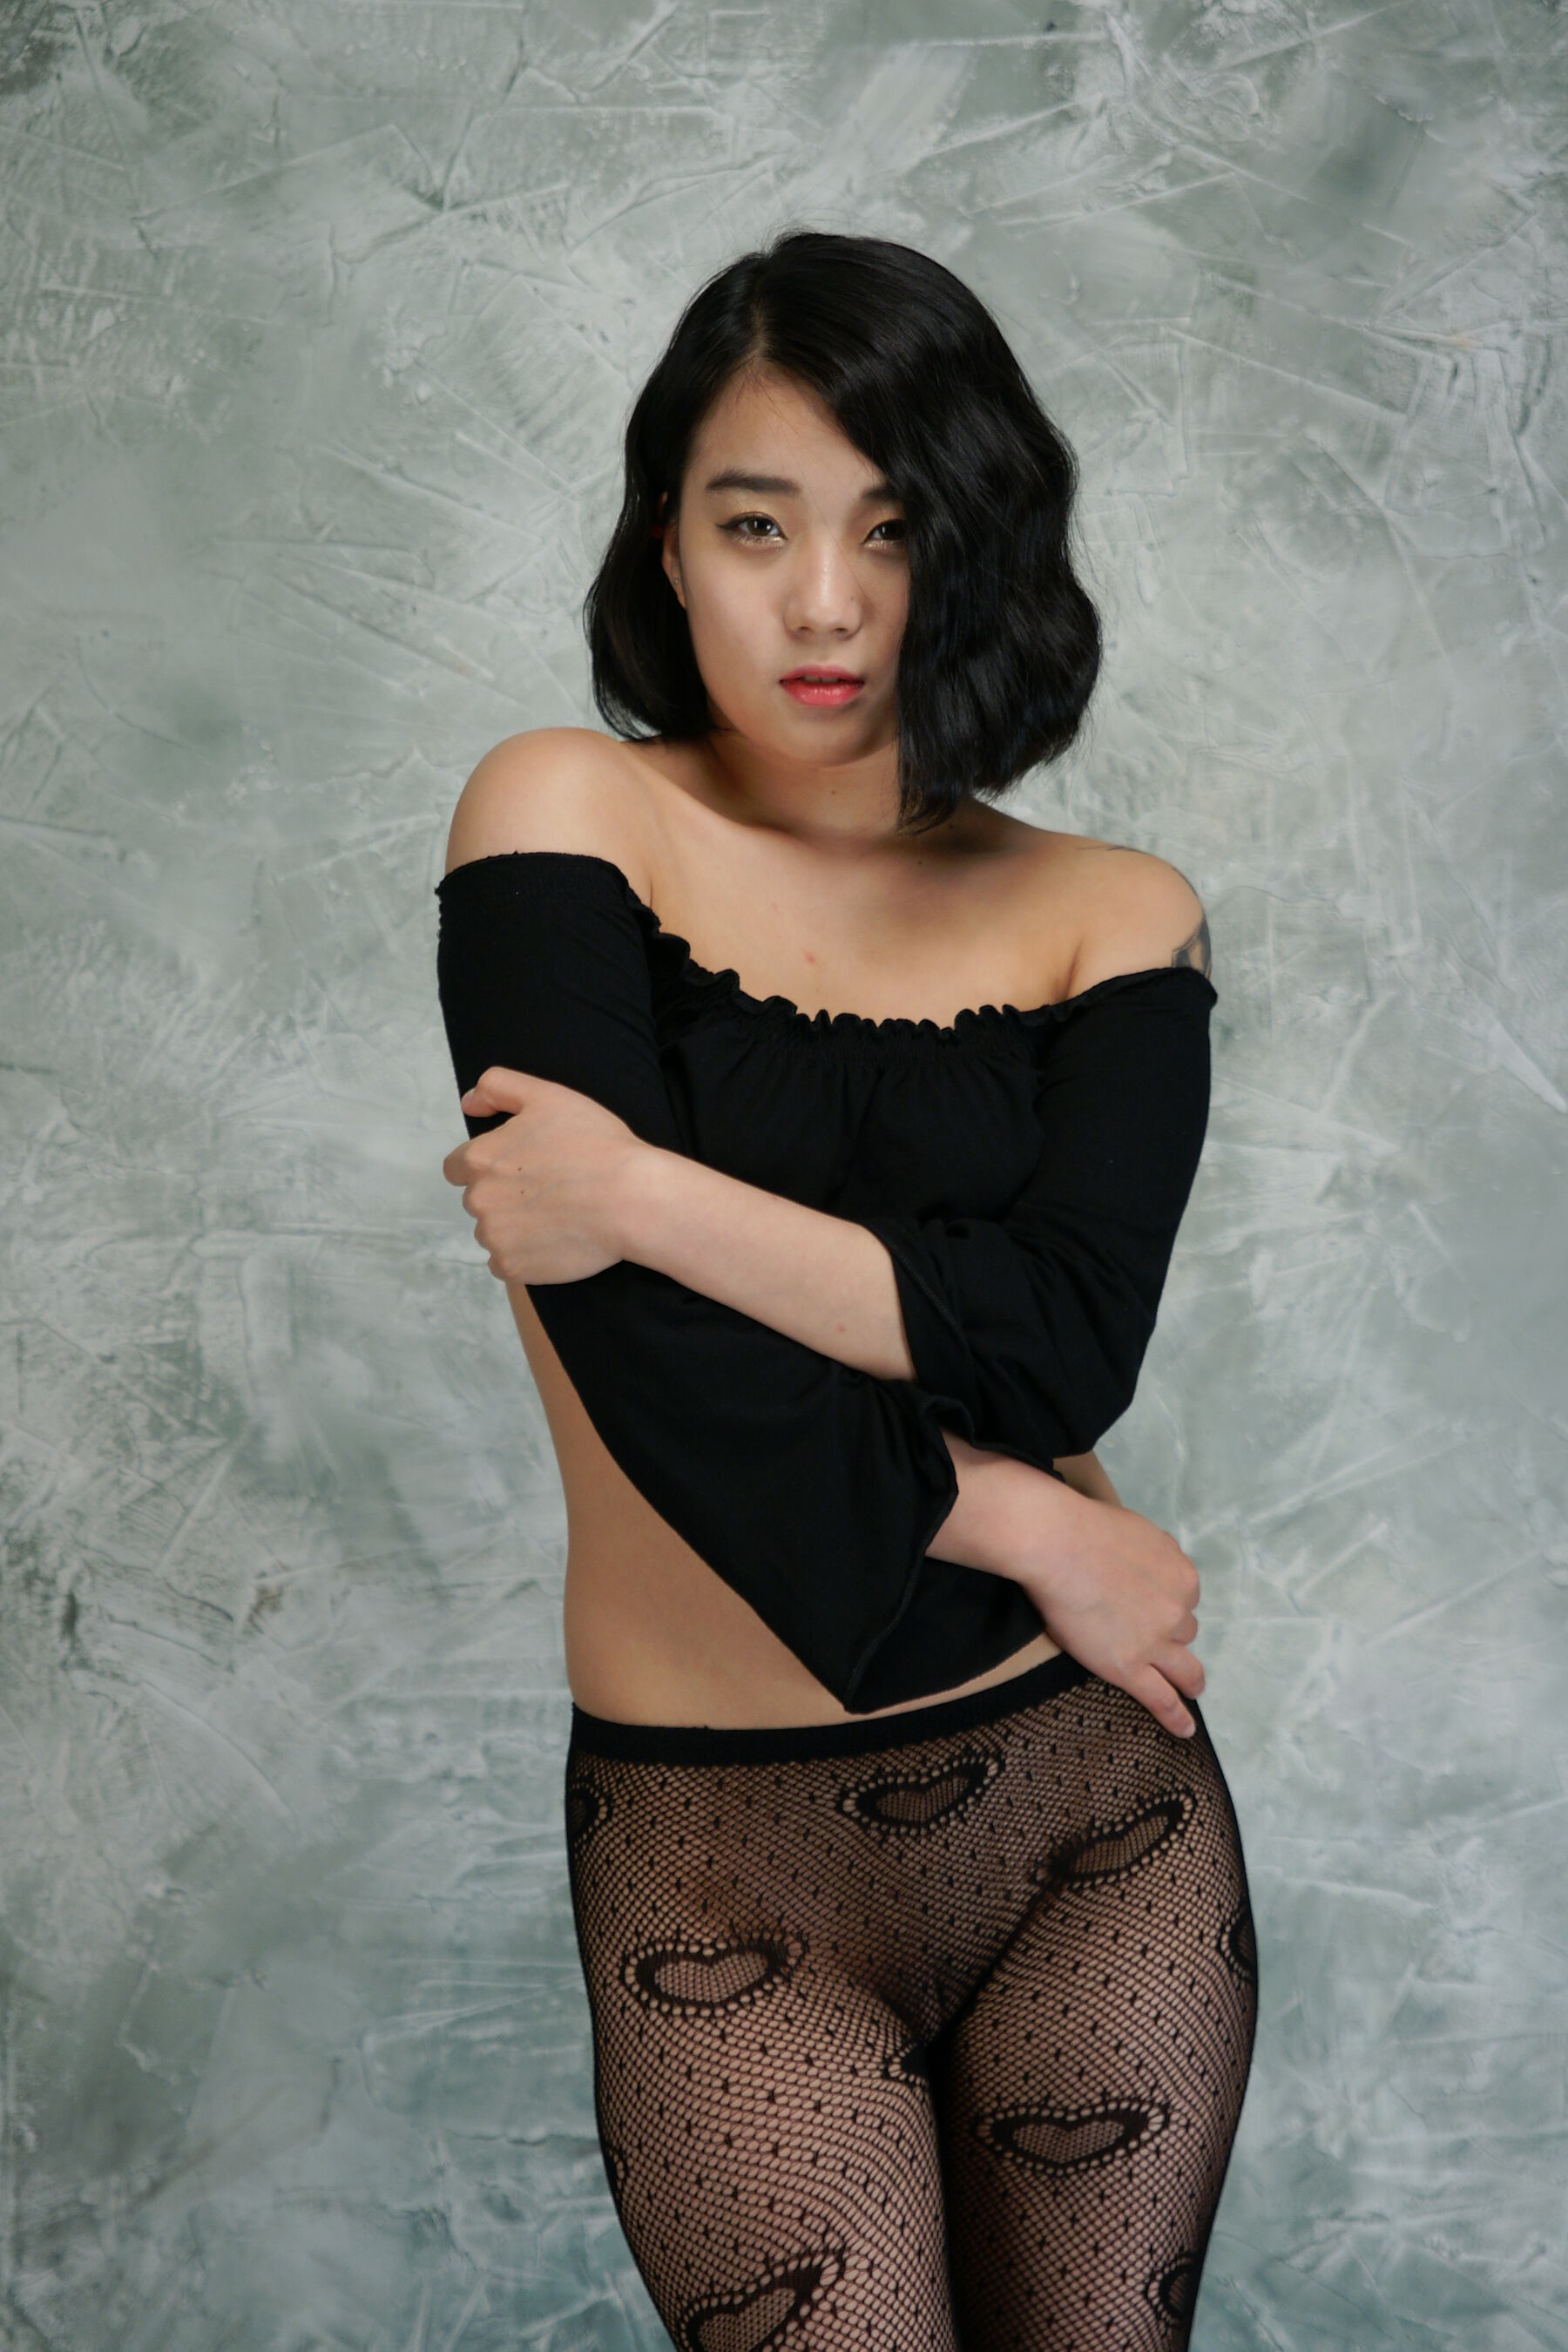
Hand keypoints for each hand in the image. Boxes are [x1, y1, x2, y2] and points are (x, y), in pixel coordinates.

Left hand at [442, 1065, 646, 1284]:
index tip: (521, 1168)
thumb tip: (467, 1102)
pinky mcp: (513, 1268)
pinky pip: (506, 1264)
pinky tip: (555, 1239)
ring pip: (493, 1232)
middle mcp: (478, 1200)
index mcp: (479, 1159)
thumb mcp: (547, 1095)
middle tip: (549, 1189)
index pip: (458, 1167)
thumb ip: (498, 1087)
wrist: (631, 1200)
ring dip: (514, 1227)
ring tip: (557, 1215)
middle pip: (478, 1200)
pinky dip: (525, 1255)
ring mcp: (495, 1237)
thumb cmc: (596, 1145)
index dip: (489, 1165)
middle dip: (504, 1195)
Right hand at [1014, 1477, 1204, 1738]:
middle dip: (1174, 1635)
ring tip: (1190, 1690)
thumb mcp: (1139, 1531)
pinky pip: (1162, 1698)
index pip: (1184, 1596)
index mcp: (1182, 1576)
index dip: (1167, 1601)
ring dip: (1186, 1675)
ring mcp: (1156, 1643)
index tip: (1151, 1603)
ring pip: (1184, 1667)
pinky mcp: (1130, 1668)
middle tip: (1164, 1643)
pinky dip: (1176, 1716)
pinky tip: (1184, 1729)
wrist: (1060, 1547)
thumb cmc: (1089, 1529)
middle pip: (1185, 1631)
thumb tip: (1148, 1562)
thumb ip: (1152, 1554)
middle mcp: (1177, 1611)